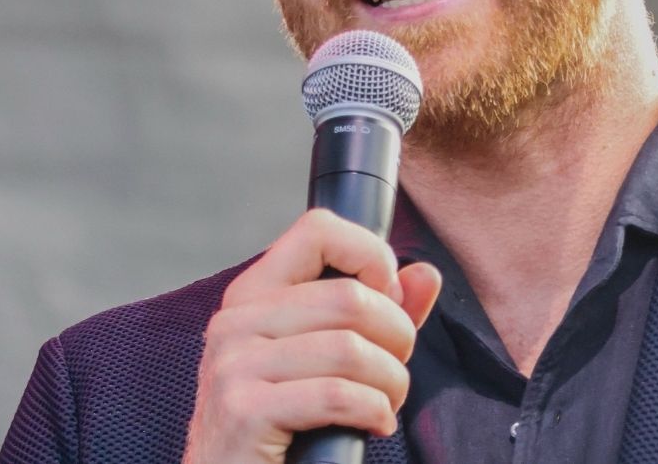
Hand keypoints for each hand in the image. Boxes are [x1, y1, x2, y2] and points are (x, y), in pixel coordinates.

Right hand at [182, 209, 441, 463]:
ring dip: (390, 383)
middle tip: (394, 374)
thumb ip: (379, 316)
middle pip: (350, 297)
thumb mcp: (330, 363)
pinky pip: (338, 395)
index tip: (388, 301)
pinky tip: (373, 425)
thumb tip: (424, 274)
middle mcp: (235, 320)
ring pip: (351, 348)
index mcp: (253, 295)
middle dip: (397, 338)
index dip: (371, 257)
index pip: (318, 230)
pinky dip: (373, 412)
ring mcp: (233, 364)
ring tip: (385, 405)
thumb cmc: (283, 427)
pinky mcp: (243, 409)